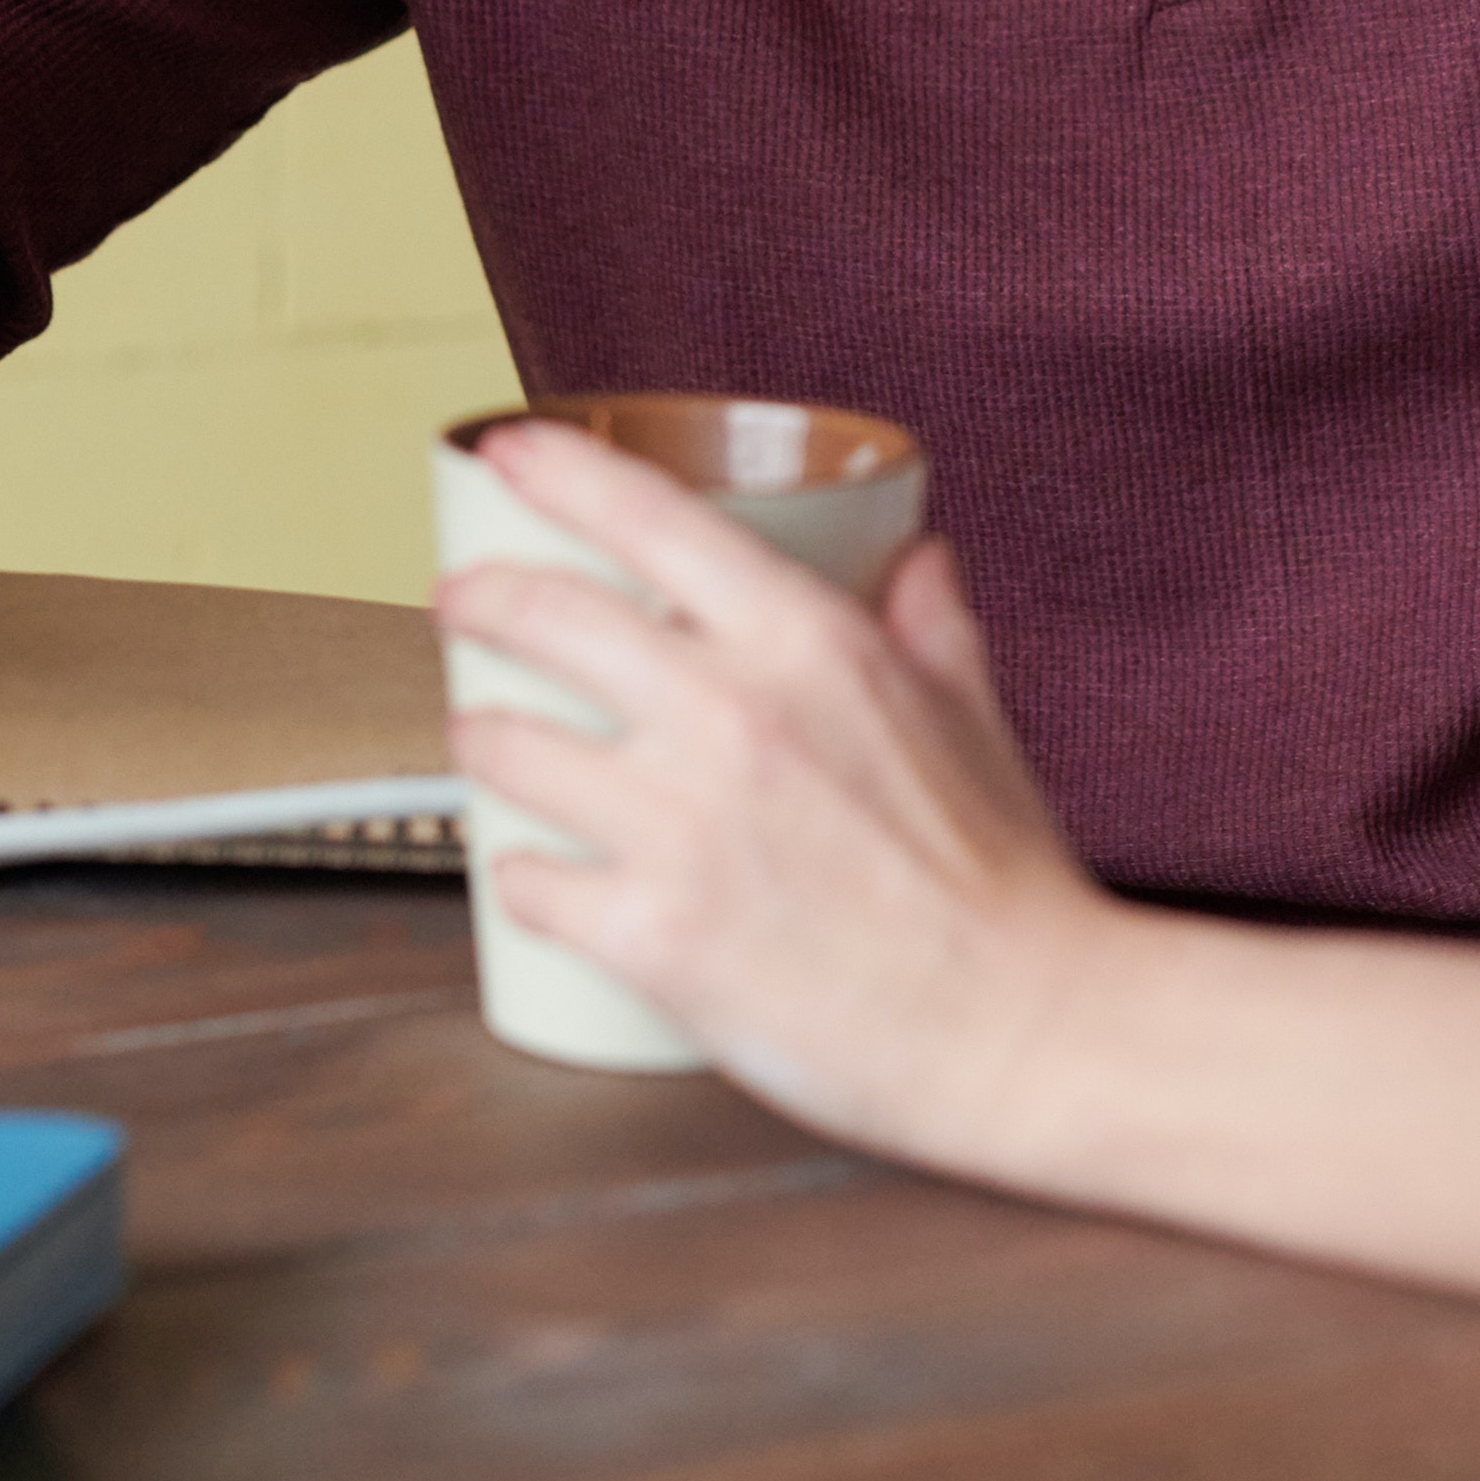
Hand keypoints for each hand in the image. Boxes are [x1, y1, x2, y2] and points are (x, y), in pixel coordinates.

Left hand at [434, 423, 1115, 1169]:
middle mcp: (729, 715)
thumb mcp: (973, 712)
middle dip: (479, 598)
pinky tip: (529, 873)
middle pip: (541, 615)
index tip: (508, 450)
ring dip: (479, 738)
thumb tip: (916, 557)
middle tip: (460, 603)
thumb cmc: (1004, 881)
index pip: (645, 513)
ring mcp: (680, 827)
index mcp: (807, 641)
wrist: (1019, 1031)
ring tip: (485, 742)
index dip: (555, 468)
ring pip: (505, 745)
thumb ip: (931, 623)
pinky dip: (516, 874)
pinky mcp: (651, 935)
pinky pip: (525, 881)